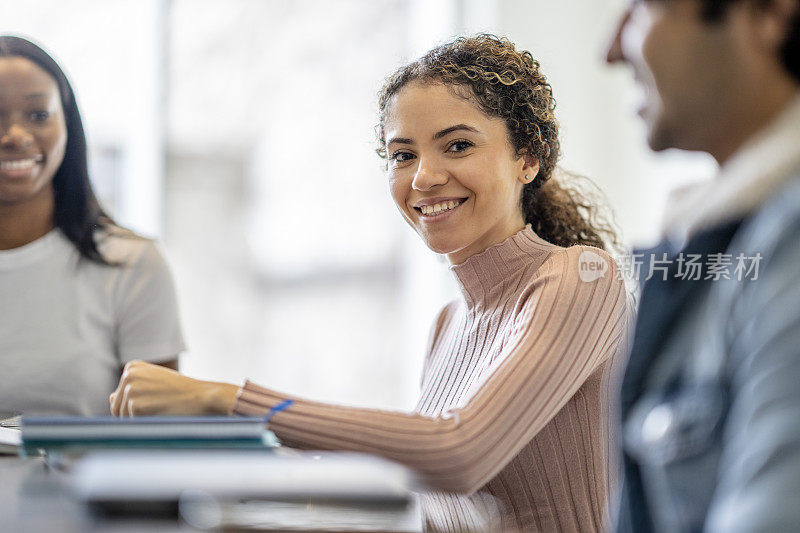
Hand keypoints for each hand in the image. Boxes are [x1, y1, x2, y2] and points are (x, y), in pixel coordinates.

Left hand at [109, 360, 238, 416]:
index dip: (138, 404)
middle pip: (116, 408)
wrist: (202, 397)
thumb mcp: (156, 383)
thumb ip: (133, 389)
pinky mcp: (135, 406)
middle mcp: (128, 375)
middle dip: (135, 414)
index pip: (119, 397)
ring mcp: (130, 390)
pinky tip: (162, 414)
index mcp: (132, 367)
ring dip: (141, 421)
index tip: (158, 397)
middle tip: (161, 406)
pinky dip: (146, 425)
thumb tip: (110, 398)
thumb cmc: (182, 392)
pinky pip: (132, 424)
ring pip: (123, 418)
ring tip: (162, 409)